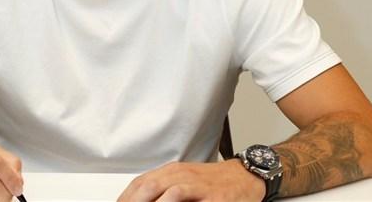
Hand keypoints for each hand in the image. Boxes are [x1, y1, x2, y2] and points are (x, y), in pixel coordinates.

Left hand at [117, 160, 264, 201]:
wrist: (245, 177)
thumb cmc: (213, 183)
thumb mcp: (185, 181)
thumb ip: (163, 190)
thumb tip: (140, 198)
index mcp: (171, 172)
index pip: (140, 184)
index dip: (126, 198)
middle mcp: (182, 176)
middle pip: (148, 187)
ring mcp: (198, 186)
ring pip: (169, 193)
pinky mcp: (215, 198)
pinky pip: (191, 201)